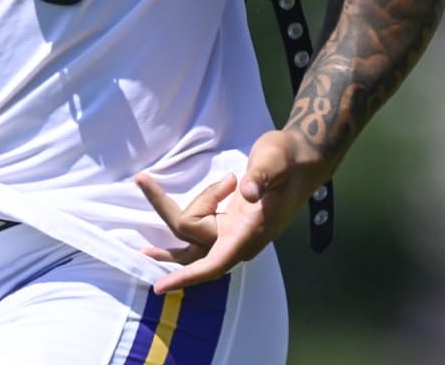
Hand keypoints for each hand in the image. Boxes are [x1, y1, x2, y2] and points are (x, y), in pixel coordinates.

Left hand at [135, 130, 331, 293]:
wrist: (302, 159)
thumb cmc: (288, 159)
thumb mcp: (275, 160)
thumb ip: (261, 176)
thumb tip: (246, 191)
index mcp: (251, 231)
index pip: (215, 263)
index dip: (188, 277)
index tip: (160, 286)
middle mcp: (239, 238)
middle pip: (190, 235)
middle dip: (165, 207)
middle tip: (142, 179)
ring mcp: (233, 232)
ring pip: (190, 234)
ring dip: (168, 213)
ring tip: (144, 184)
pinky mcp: (229, 223)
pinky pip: (198, 230)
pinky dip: (183, 219)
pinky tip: (167, 214)